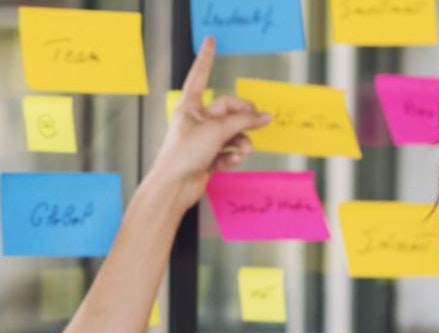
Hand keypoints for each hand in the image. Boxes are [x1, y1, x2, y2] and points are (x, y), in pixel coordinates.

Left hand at [144, 36, 271, 208]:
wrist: (174, 187)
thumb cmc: (184, 155)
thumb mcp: (216, 131)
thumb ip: (243, 122)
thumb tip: (264, 116)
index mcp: (189, 107)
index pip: (200, 75)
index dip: (206, 58)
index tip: (210, 40)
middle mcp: (195, 121)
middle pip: (227, 109)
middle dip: (244, 117)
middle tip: (260, 120)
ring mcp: (202, 140)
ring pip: (231, 132)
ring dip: (241, 139)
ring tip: (245, 149)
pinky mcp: (208, 158)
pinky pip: (228, 151)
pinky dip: (233, 156)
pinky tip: (234, 161)